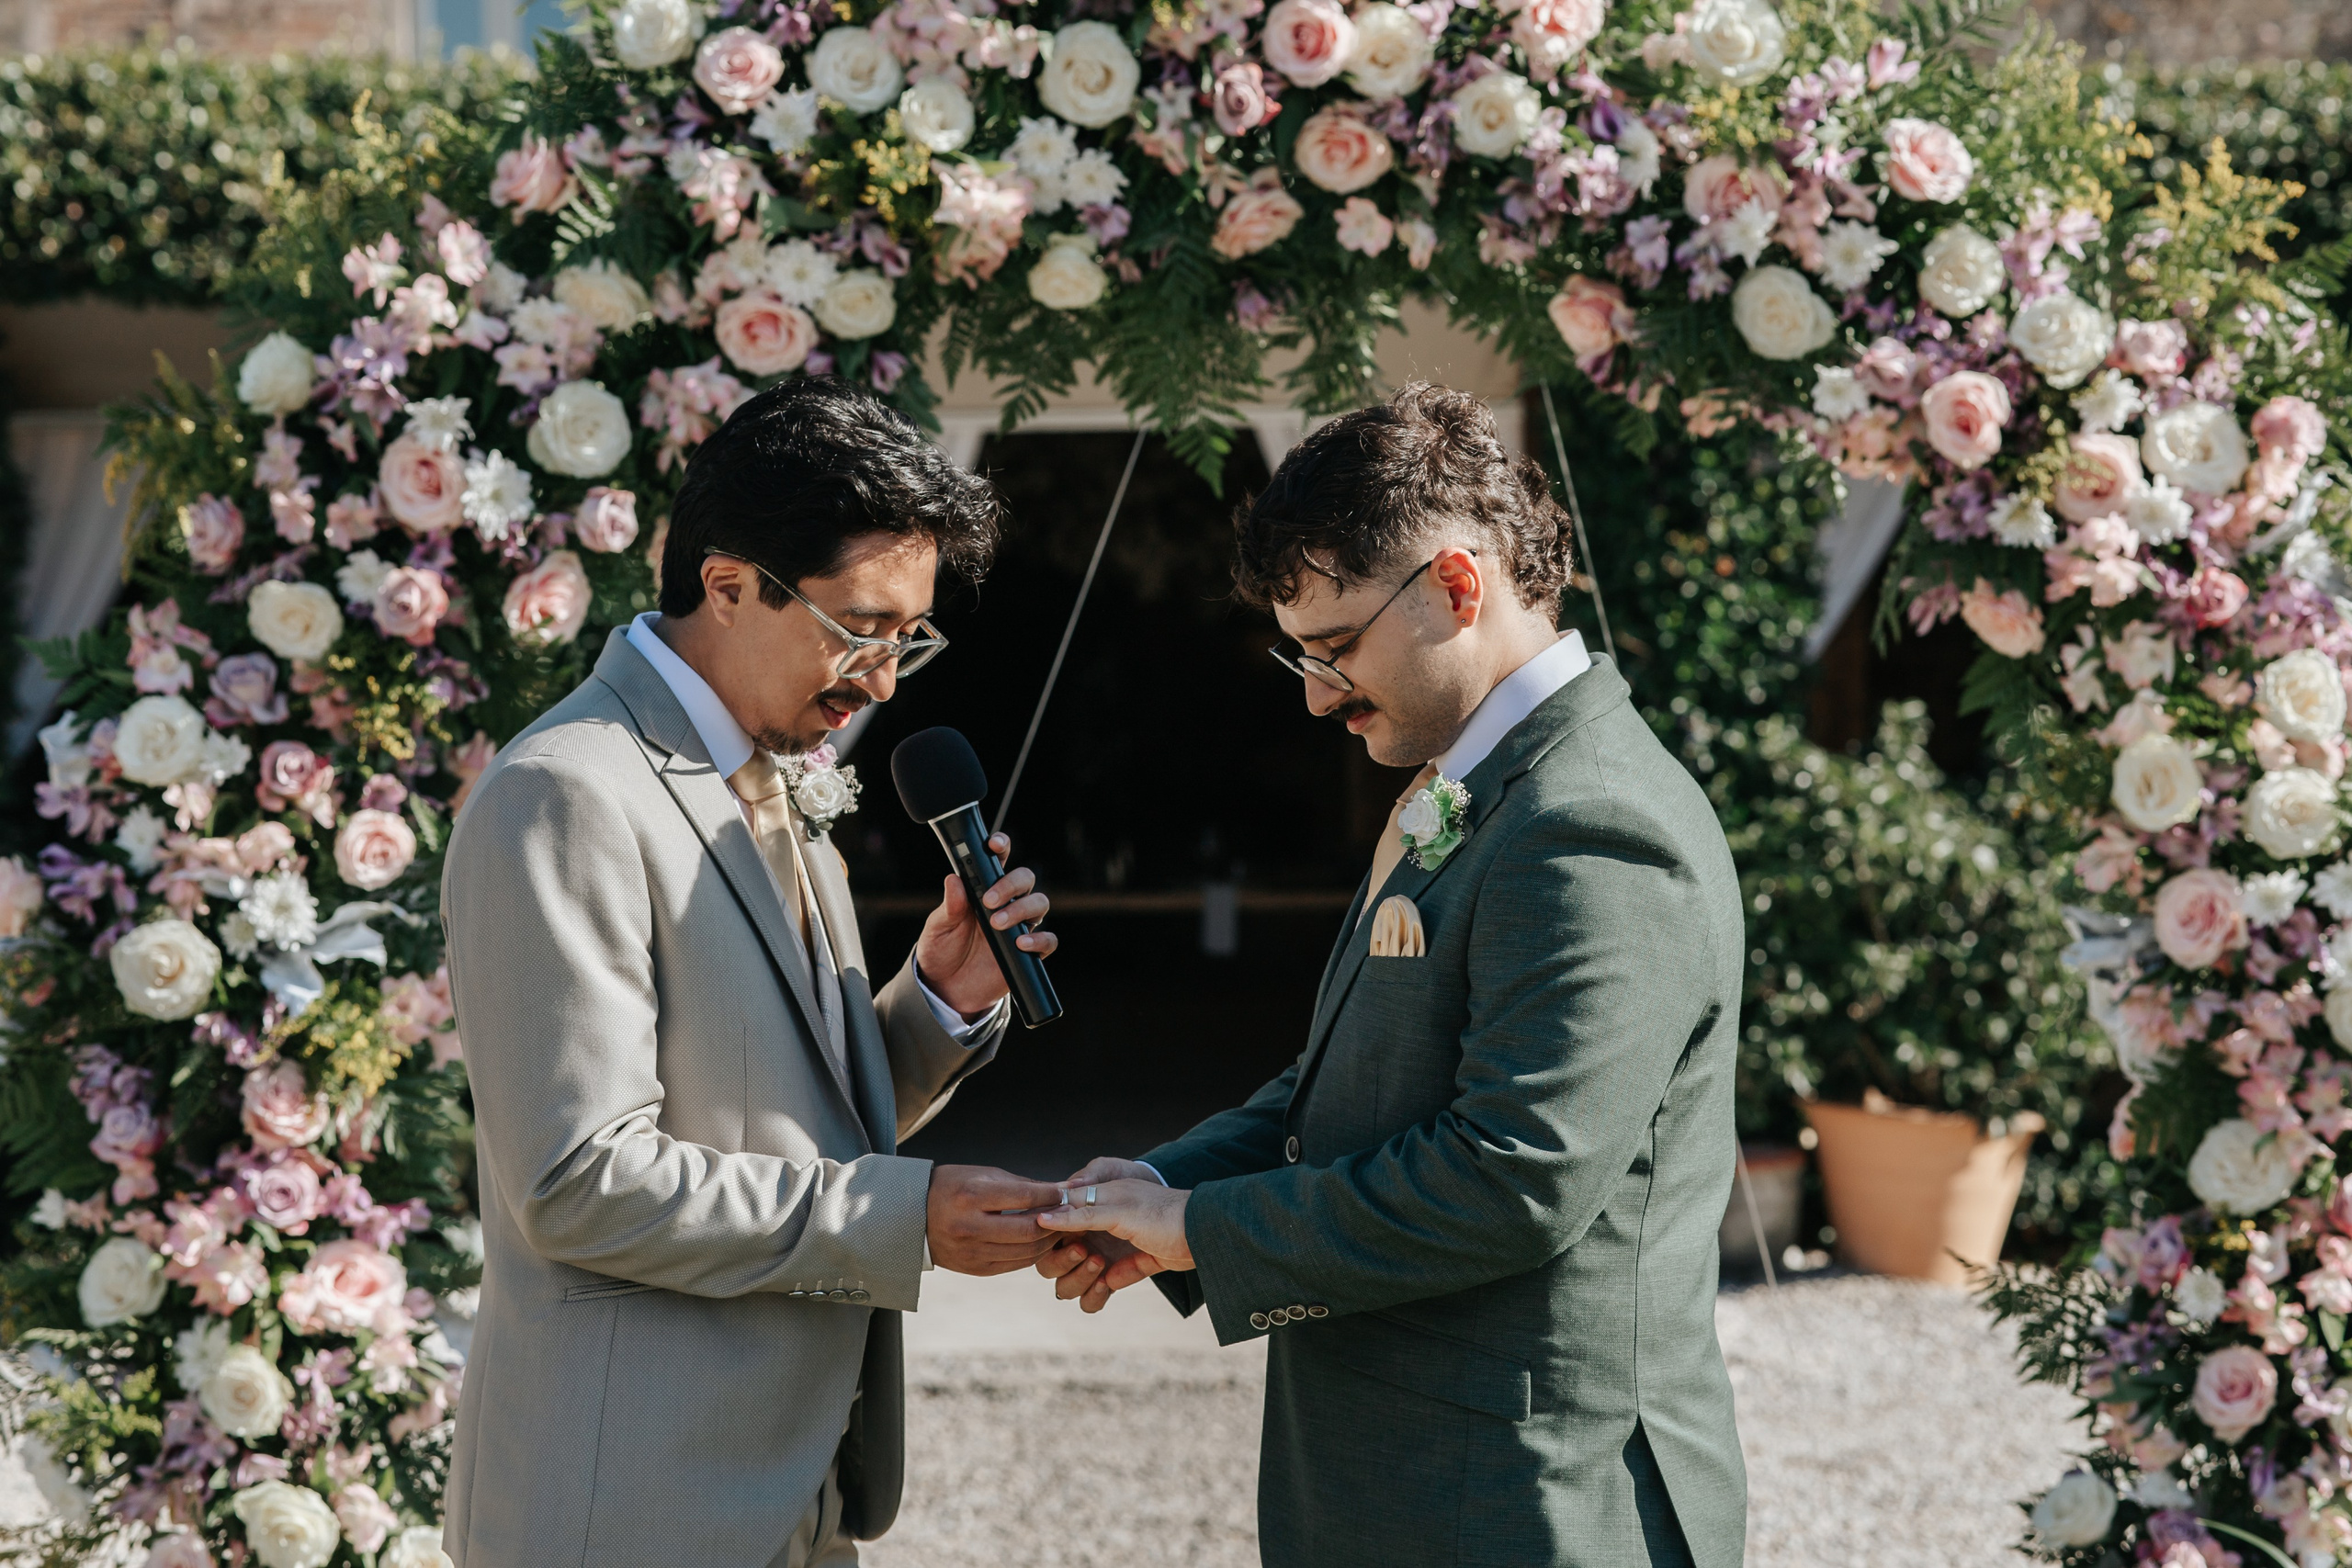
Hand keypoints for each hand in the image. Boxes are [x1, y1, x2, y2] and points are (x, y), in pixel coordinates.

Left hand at [916, 832, 1055, 1018]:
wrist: (946, 988)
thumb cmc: (942, 950)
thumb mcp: (938, 927)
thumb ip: (949, 905)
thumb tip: (954, 879)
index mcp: (983, 890)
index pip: (998, 860)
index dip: (1001, 846)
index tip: (994, 844)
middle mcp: (1006, 903)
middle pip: (1025, 879)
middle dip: (1011, 884)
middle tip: (989, 901)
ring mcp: (1019, 926)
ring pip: (1039, 903)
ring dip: (1022, 909)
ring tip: (998, 924)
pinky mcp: (1028, 951)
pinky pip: (1048, 940)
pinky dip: (1039, 940)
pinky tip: (1020, 944)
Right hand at [926, 1165, 1065, 1275]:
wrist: (913, 1217)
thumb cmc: (952, 1187)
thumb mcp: (981, 1174)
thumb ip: (1021, 1185)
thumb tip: (1060, 1189)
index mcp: (971, 1196)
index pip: (1025, 1197)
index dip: (1052, 1196)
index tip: (1067, 1193)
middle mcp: (970, 1226)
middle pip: (1029, 1230)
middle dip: (1056, 1222)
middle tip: (1071, 1214)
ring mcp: (972, 1252)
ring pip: (1026, 1252)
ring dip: (1049, 1240)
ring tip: (1061, 1228)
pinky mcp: (975, 1269)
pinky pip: (1015, 1264)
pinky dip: (1034, 1253)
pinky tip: (1042, 1242)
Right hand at [1036, 1179, 1193, 1308]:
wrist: (1200, 1235)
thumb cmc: (1159, 1212)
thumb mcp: (1118, 1208)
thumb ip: (1079, 1215)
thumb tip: (1042, 1218)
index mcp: (1084, 1210)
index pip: (1045, 1229)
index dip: (1046, 1238)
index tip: (1062, 1238)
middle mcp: (1087, 1236)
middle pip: (1049, 1263)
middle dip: (1061, 1262)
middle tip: (1084, 1252)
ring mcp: (1100, 1259)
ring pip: (1068, 1285)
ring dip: (1078, 1279)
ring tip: (1100, 1266)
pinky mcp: (1116, 1278)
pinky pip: (1092, 1298)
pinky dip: (1095, 1295)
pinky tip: (1110, 1282)